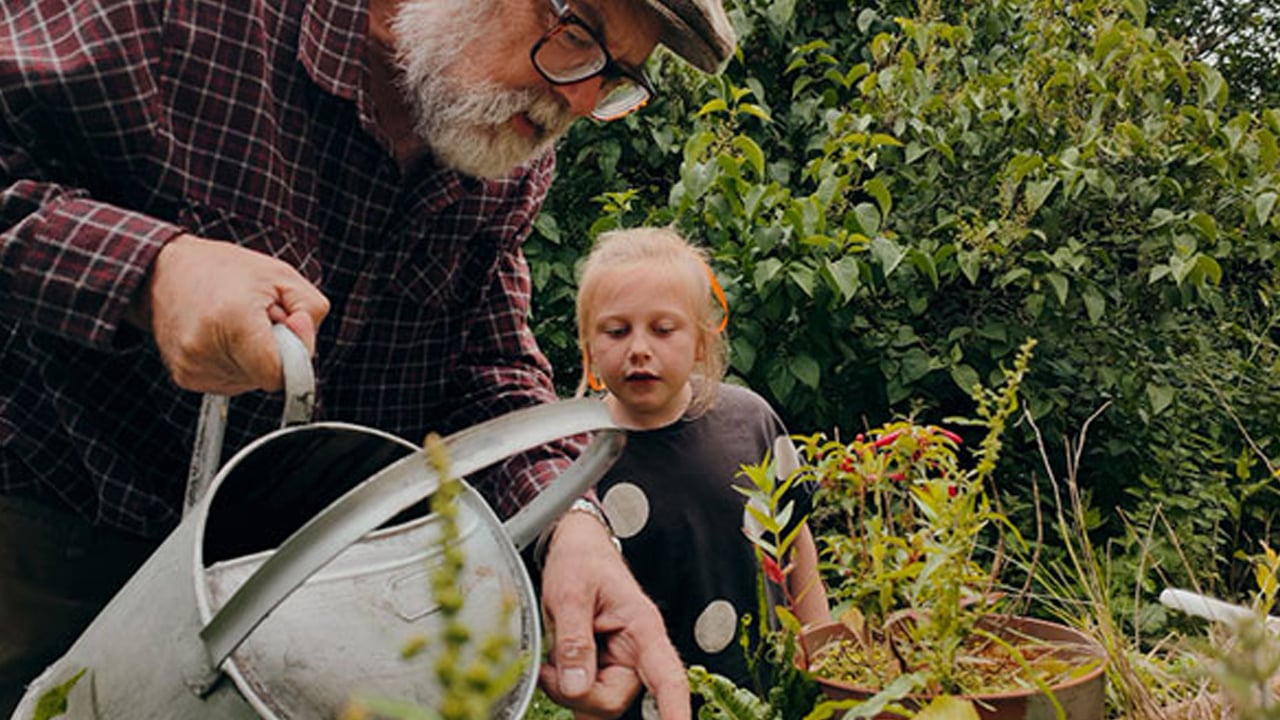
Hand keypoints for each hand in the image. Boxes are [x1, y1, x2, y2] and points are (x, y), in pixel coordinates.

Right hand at [128, 234, 329, 393]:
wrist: (166, 271)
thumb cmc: (225, 270)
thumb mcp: (282, 276)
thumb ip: (310, 312)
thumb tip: (305, 346)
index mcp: (233, 321)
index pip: (278, 374)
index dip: (293, 354)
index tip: (285, 329)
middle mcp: (206, 349)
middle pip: (267, 377)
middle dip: (273, 351)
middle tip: (256, 318)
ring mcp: (192, 367)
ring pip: (250, 382)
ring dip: (253, 357)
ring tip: (236, 324)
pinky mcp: (185, 377)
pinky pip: (231, 382)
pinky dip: (235, 363)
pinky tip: (222, 337)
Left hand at [537, 513, 689, 719]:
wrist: (576, 548)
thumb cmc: (580, 561)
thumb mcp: (570, 593)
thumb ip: (573, 640)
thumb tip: (576, 687)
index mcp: (643, 627)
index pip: (668, 676)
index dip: (675, 708)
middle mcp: (638, 651)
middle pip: (615, 699)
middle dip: (577, 693)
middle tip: (546, 668)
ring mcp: (621, 663)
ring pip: (599, 703)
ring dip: (569, 692)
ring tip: (549, 662)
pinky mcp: (604, 669)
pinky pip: (590, 698)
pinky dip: (570, 693)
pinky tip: (555, 675)